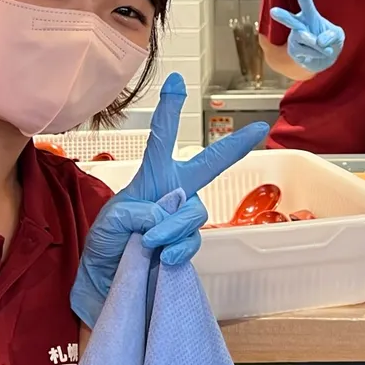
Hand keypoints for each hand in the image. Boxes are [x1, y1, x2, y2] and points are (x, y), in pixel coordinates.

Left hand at [72, 73, 267, 326]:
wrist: (106, 284)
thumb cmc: (106, 245)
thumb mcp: (111, 220)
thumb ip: (137, 211)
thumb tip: (167, 213)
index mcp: (153, 178)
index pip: (162, 140)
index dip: (171, 111)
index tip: (177, 80)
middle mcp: (175, 194)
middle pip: (210, 165)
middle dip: (235, 147)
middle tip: (258, 130)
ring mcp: (184, 221)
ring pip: (195, 211)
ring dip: (172, 226)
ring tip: (149, 243)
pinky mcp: (187, 247)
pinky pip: (194, 242)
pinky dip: (177, 249)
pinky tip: (162, 258)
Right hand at [269, 0, 344, 72]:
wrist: (325, 59)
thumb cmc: (330, 41)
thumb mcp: (338, 35)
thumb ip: (332, 35)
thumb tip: (319, 41)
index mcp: (310, 16)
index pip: (307, 6)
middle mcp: (299, 25)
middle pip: (291, 20)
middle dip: (282, 16)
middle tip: (273, 11)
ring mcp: (295, 38)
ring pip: (304, 38)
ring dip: (318, 45)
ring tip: (327, 50)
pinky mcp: (293, 51)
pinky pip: (305, 52)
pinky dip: (316, 53)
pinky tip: (319, 54)